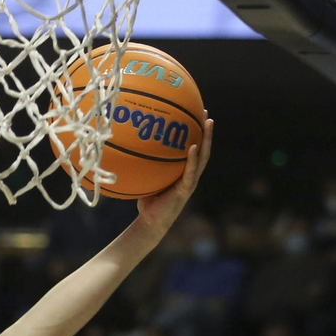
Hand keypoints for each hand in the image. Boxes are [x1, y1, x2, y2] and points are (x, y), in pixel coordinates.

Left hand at [136, 116, 214, 234]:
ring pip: (203, 157)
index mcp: (183, 171)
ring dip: (206, 140)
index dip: (196, 133)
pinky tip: (194, 146)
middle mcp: (190, 174)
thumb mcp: (147, 176)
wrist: (150, 222)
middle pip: (203, 149)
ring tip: (207, 123)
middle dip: (206, 131)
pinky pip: (191, 172)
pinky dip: (193, 159)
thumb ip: (144, 162)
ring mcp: (190, 181)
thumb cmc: (147, 199)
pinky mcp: (186, 189)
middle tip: (206, 113)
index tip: (196, 114)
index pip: (194, 148)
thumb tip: (128, 142)